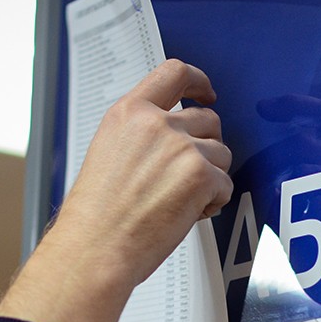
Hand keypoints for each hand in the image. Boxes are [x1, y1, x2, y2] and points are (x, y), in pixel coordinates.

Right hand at [0, 60, 233, 321]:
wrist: (95, 248)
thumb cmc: (97, 216)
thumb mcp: (109, 153)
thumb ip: (142, 135)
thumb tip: (174, 136)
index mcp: (128, 113)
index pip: (174, 73)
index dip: (199, 82)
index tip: (206, 93)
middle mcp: (155, 123)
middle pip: (208, 119)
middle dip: (207, 147)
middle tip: (193, 173)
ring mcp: (181, 147)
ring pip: (221, 154)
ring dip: (210, 178)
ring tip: (181, 200)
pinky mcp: (200, 175)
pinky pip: (225, 185)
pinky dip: (213, 203)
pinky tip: (186, 214)